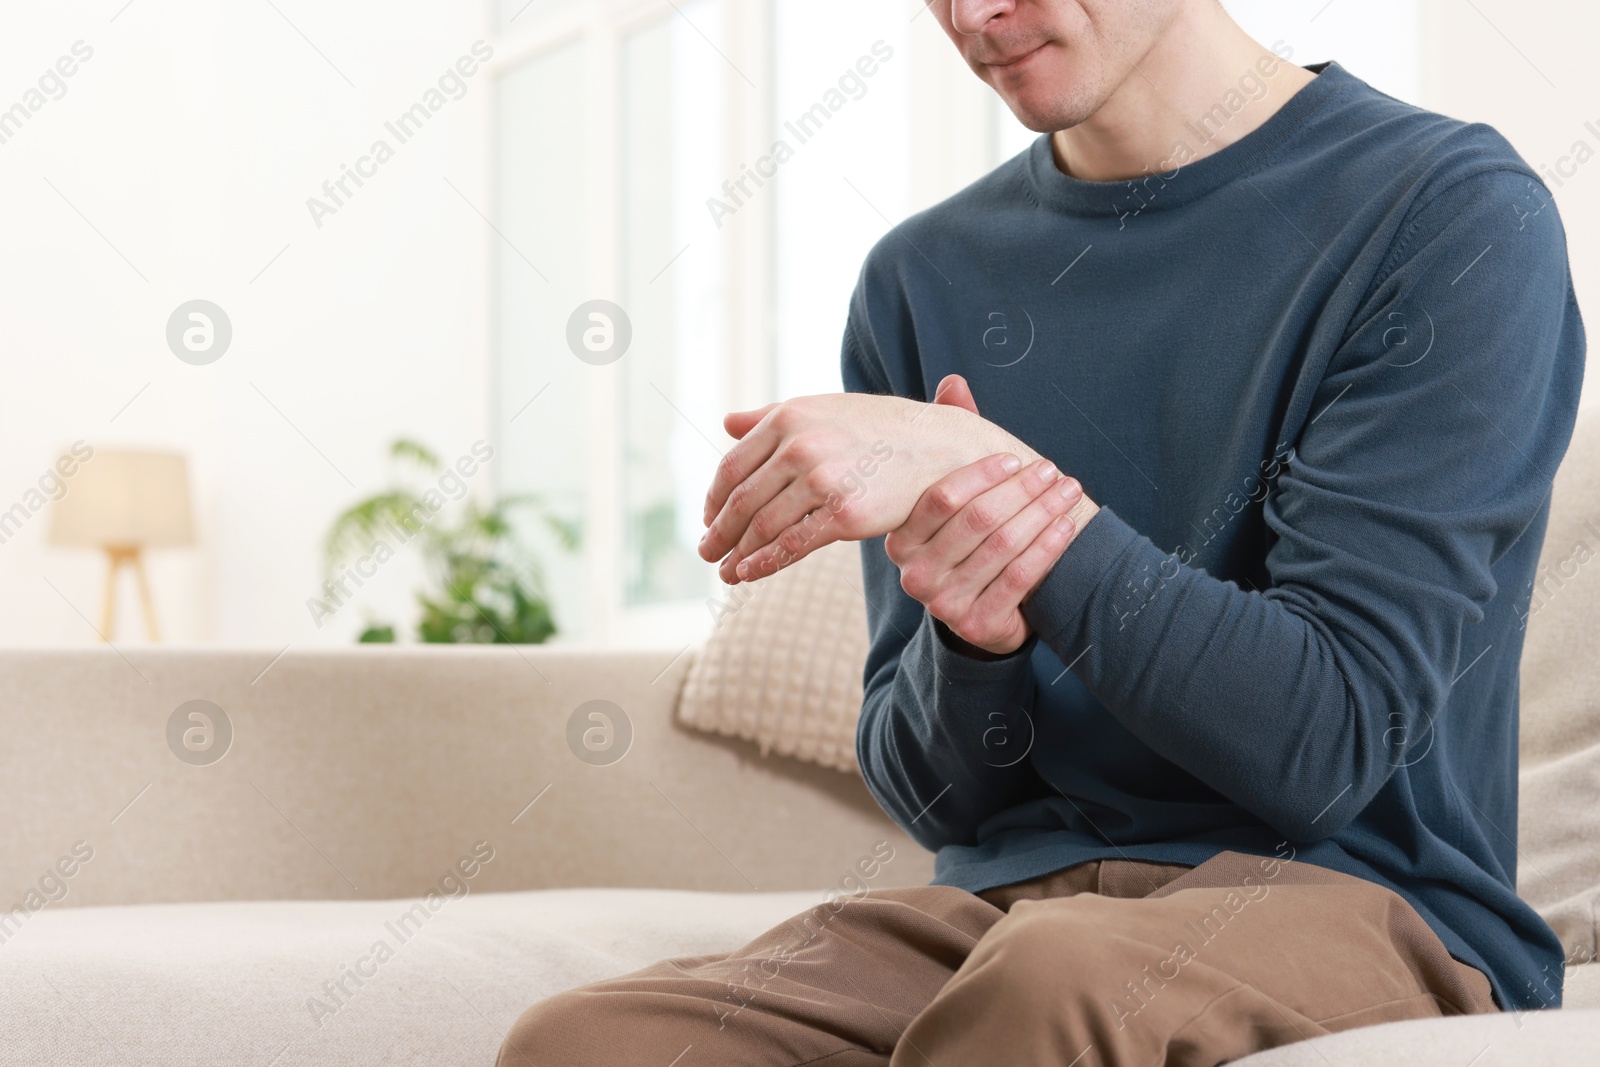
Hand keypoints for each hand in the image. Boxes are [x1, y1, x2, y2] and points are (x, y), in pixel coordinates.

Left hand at [698, 375, 1039, 583]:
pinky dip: (763, 563)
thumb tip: (726, 422)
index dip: (715, 497)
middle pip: (742, 498)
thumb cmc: (884, 429)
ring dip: (736, 552)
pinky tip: (748, 573)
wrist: (944, 450)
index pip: (734, 465)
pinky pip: (792, 544)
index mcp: (790, 417)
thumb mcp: (826, 409)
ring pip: (763, 525)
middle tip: (706, 550)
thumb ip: (772, 415)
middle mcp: (801, 444)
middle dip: (718, 530)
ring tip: (725, 570)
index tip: (708, 516)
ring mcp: (824, 479)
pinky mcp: (846, 514)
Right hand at [886, 453, 1092, 654]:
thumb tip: (954, 383)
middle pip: (977, 520)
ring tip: (1068, 491)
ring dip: (1042, 512)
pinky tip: (1066, 525)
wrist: (981, 615)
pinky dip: (1047, 547)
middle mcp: (915, 574)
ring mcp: (943, 603)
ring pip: (1003, 546)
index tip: (1015, 458)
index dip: (981, 474)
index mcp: (901, 540)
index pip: (941, 498)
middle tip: (1050, 470)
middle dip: (1021, 490)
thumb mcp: (954, 503)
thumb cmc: (968, 544)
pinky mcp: (976, 624)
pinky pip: (1019, 577)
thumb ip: (951, 447)